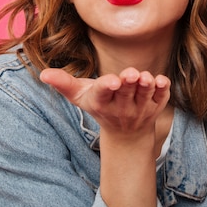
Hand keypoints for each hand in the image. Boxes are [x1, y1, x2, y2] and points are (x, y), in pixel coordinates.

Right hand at [40, 67, 170, 136]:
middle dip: (128, 83)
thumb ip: (63, 84)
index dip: (107, 86)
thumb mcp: (80, 96)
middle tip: (131, 73)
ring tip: (145, 77)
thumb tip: (43, 74)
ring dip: (146, 86)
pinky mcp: (156, 106)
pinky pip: (161, 98)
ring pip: (144, 95)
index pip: (103, 94)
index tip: (111, 81)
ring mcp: (141, 108)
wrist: (126, 133)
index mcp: (102, 102)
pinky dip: (163, 90)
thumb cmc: (100, 105)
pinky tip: (162, 80)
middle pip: (125, 93)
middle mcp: (122, 108)